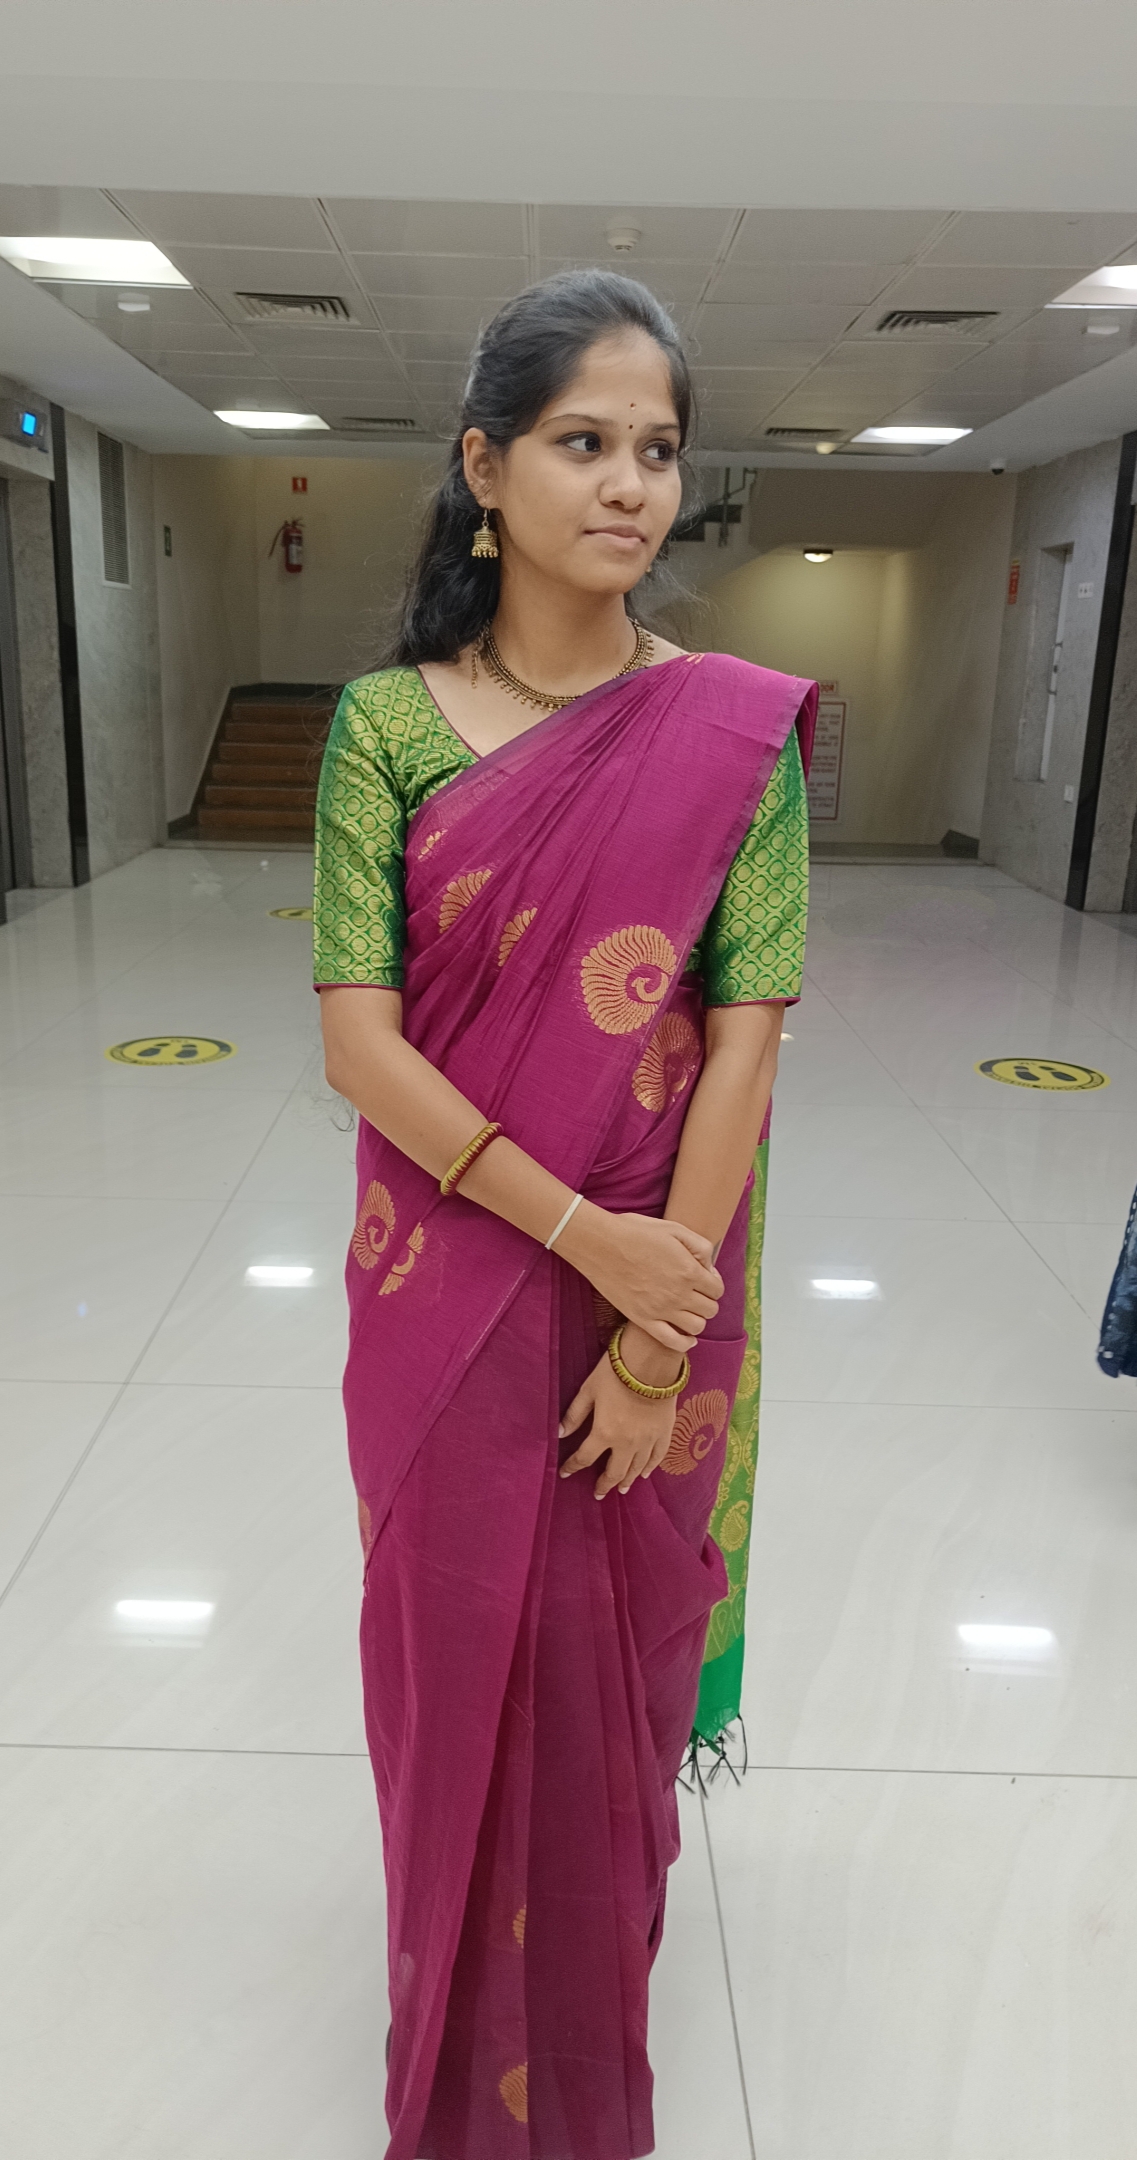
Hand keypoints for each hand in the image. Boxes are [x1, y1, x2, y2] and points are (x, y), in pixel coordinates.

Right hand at [557, 1207, 721, 1353]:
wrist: (600, 1245)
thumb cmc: (635, 1232)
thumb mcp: (674, 1228)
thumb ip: (700, 1246)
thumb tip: (710, 1267)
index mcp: (689, 1270)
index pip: (717, 1289)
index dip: (713, 1282)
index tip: (703, 1277)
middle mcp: (679, 1293)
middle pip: (710, 1309)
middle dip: (707, 1300)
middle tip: (695, 1292)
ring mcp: (661, 1310)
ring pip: (697, 1327)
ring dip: (698, 1319)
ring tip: (688, 1309)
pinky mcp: (643, 1320)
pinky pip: (673, 1342)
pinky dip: (685, 1344)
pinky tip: (687, 1337)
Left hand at [559, 1328, 681, 1497]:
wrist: (652, 1360)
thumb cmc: (615, 1372)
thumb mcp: (588, 1390)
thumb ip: (574, 1414)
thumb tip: (559, 1433)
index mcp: (605, 1433)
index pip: (584, 1458)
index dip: (572, 1467)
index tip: (565, 1473)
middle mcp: (627, 1443)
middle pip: (614, 1472)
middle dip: (604, 1484)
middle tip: (599, 1493)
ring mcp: (648, 1439)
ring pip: (636, 1468)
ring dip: (627, 1481)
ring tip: (622, 1489)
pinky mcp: (665, 1431)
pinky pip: (657, 1456)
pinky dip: (650, 1468)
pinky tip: (644, 1474)